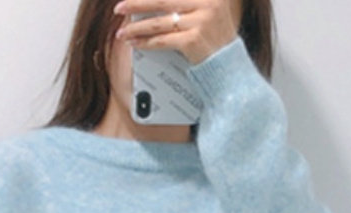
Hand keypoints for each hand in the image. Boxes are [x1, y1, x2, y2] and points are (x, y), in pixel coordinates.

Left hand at [113, 0, 239, 66]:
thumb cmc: (216, 40)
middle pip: (161, 0)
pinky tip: (135, 43)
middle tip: (120, 8)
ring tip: (123, 32)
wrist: (230, 68)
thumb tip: (154, 3)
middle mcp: (206, 2)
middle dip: (136, 4)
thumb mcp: (210, 12)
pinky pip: (163, 40)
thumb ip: (189, 3)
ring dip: (136, 27)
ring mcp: (200, 21)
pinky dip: (146, 42)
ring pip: (159, 22)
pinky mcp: (193, 40)